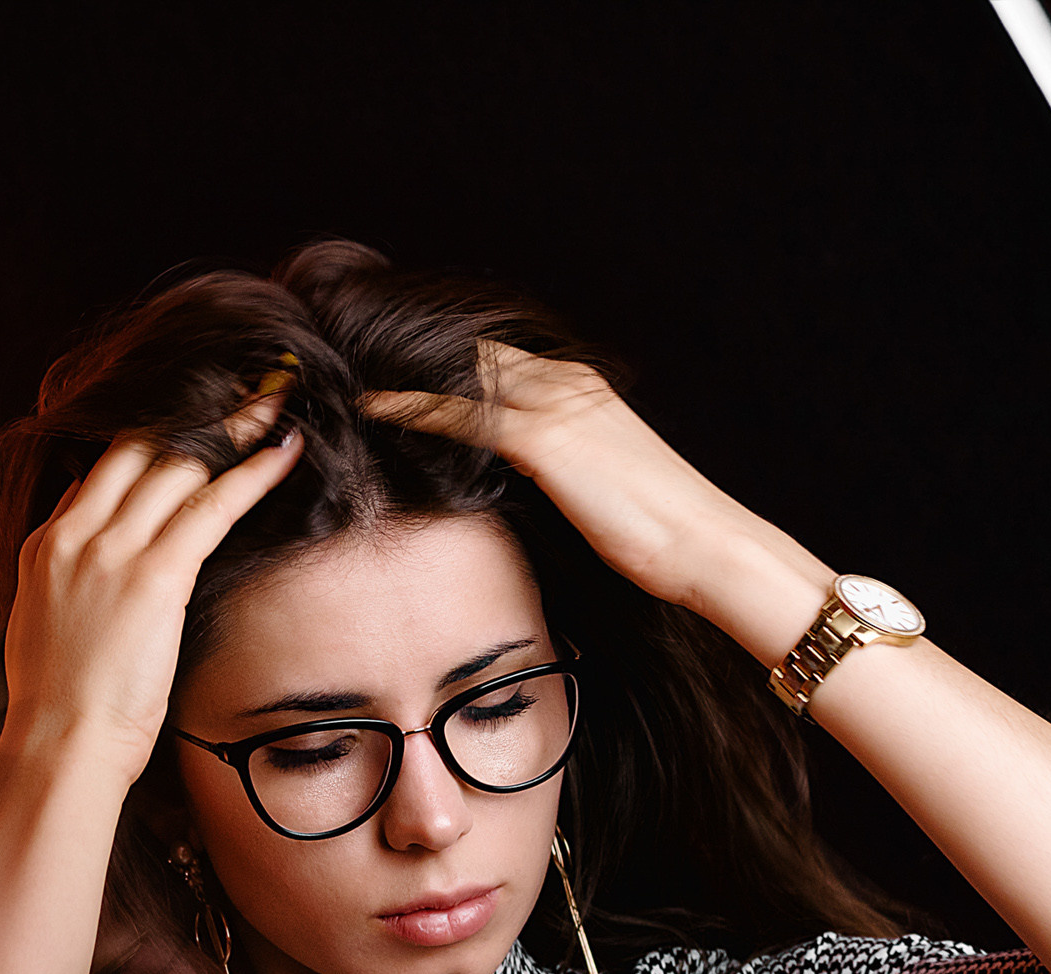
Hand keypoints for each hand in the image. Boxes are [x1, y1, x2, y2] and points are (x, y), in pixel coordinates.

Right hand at [1, 392, 302, 778]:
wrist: (59, 742)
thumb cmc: (59, 703)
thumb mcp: (43, 624)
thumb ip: (63, 573)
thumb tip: (86, 535)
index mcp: (45, 546)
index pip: (99, 473)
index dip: (149, 442)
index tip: (190, 421)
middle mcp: (76, 534)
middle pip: (138, 448)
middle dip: (192, 412)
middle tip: (238, 385)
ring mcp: (112, 549)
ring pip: (178, 464)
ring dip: (233, 425)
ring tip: (275, 397)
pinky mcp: (154, 574)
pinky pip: (212, 504)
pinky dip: (253, 470)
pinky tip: (284, 448)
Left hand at [364, 342, 829, 648]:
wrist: (704, 544)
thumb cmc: (660, 530)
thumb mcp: (599, 484)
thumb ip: (557, 465)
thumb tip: (523, 477)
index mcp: (580, 387)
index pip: (498, 360)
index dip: (446, 362)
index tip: (392, 362)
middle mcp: (565, 382)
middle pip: (472, 353)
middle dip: (413, 353)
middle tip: (351, 354)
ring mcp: (554, 405)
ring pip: (459, 374)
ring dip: (402, 372)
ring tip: (345, 373)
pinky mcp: (543, 439)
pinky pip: (460, 414)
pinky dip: (410, 407)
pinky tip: (369, 407)